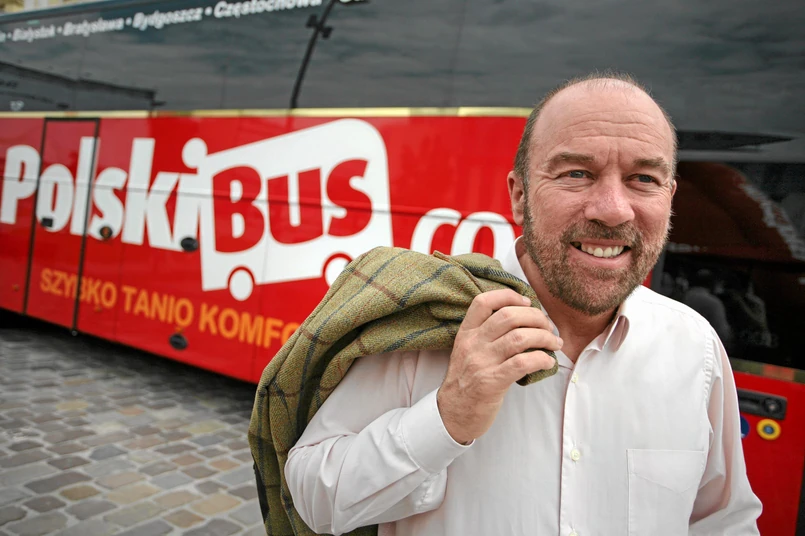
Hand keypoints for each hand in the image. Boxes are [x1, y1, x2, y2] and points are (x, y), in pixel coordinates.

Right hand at [437, 289, 560, 444]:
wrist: (453, 413)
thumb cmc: (467, 381)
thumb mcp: (467, 351)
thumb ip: (487, 334)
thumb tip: (524, 320)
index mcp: (466, 333)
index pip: (484, 302)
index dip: (509, 296)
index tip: (527, 302)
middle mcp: (473, 344)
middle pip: (509, 316)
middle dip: (536, 318)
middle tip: (549, 328)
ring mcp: (481, 362)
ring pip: (520, 337)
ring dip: (545, 338)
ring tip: (555, 344)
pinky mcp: (491, 382)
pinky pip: (523, 363)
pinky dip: (541, 359)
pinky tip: (547, 362)